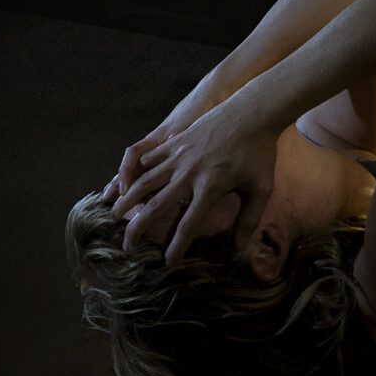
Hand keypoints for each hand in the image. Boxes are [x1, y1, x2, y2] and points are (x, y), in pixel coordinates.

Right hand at [114, 96, 281, 263]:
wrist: (252, 113)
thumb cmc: (260, 153)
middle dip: (137, 228)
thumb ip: (249, 219)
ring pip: (145, 181)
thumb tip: (238, 248)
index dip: (176, 246)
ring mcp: (179, 155)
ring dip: (128, 200)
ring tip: (114, 214)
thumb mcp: (261, 188)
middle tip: (126, 244)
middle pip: (155, 206)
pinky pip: (149, 158)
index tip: (167, 262)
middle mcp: (189, 174)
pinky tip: (126, 182)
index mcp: (210, 188)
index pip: (188, 225)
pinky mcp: (175, 141)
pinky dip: (135, 171)